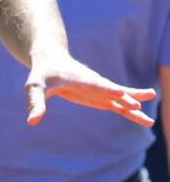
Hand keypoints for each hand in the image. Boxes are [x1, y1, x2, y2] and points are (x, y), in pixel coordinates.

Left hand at [24, 53, 155, 126]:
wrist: (51, 59)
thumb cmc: (43, 72)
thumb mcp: (35, 86)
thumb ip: (36, 102)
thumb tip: (32, 122)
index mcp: (80, 79)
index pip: (95, 84)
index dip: (107, 88)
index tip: (121, 93)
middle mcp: (94, 84)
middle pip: (113, 91)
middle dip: (126, 98)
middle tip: (140, 104)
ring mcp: (99, 90)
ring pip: (120, 100)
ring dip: (133, 108)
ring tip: (149, 121)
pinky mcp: (99, 96)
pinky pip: (117, 104)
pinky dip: (128, 109)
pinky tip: (142, 117)